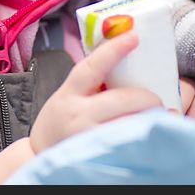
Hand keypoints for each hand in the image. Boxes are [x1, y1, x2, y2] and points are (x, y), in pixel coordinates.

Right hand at [29, 31, 161, 153]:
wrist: (39, 157)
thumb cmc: (61, 121)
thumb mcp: (68, 95)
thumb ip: (92, 81)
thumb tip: (129, 60)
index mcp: (69, 93)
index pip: (92, 67)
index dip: (114, 50)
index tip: (134, 36)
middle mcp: (77, 116)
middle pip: (122, 98)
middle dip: (147, 97)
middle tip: (155, 99)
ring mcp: (89, 138)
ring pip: (131, 123)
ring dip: (150, 118)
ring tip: (155, 117)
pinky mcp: (100, 157)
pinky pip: (131, 144)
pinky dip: (146, 137)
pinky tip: (150, 134)